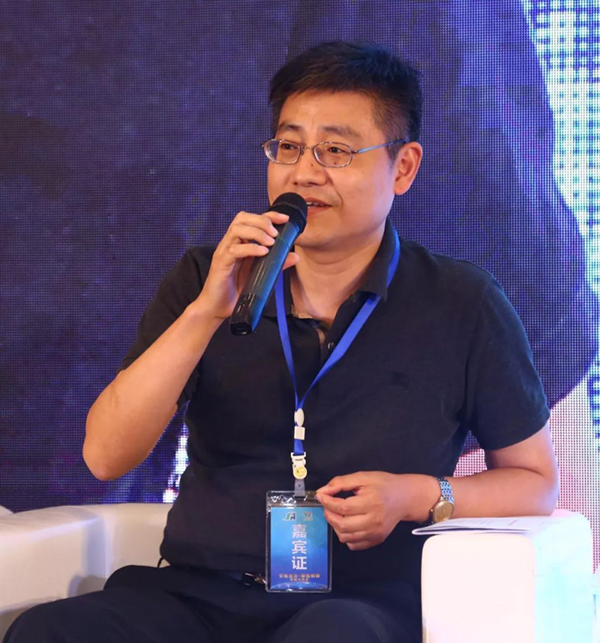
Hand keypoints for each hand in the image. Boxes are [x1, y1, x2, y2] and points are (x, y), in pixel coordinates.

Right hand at [193, 210, 299, 319]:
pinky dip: (250, 248)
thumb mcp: (260, 275)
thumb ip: (275, 264)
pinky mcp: (221, 263)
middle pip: (242, 219)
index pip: (251, 220)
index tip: (285, 219)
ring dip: (256, 232)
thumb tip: (295, 257)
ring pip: (236, 230)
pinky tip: (263, 252)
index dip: (268, 216)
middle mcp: (230, 243)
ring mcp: (224, 252)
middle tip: (275, 233)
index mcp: (239, 242)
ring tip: (271, 242)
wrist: (217, 308)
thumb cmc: (236, 290)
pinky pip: (234, 250)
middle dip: (262, 221)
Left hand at [316, 472, 437, 550]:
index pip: (342, 507)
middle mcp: (374, 521)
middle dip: (329, 514)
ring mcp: (375, 533)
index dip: (327, 502)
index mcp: (371, 502)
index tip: (321, 496)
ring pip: (345, 537)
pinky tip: (347, 523)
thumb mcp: (363, 477)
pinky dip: (345, 536)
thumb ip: (341, 482)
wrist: (404, 497)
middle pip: (342, 525)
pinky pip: (354, 545)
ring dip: (335, 526)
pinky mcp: (376, 540)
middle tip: (328, 506)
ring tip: (336, 514)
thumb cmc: (384, 485)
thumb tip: (323, 491)